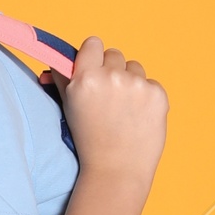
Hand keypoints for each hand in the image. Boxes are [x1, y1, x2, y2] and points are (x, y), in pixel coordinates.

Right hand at [53, 38, 167, 191]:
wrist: (116, 171)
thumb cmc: (89, 142)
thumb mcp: (70, 107)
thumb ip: (63, 79)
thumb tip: (56, 60)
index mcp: (85, 79)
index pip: (93, 43)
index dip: (94, 56)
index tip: (95, 70)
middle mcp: (110, 77)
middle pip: (114, 54)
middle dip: (112, 70)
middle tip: (109, 98)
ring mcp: (136, 85)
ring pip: (134, 67)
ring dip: (130, 82)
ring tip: (124, 110)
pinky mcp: (157, 94)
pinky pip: (151, 83)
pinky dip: (146, 97)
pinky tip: (138, 117)